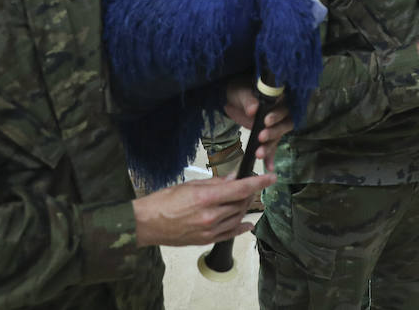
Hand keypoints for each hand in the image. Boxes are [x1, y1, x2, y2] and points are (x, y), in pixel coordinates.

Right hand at [133, 173, 273, 246]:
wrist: (147, 223)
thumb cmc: (164, 201)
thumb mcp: (191, 185)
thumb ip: (215, 183)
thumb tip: (234, 178)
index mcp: (206, 198)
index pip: (241, 189)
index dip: (259, 182)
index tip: (271, 177)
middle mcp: (211, 216)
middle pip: (241, 203)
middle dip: (249, 192)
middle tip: (250, 184)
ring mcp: (209, 231)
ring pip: (237, 217)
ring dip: (244, 207)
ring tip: (243, 198)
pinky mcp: (206, 240)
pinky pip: (230, 234)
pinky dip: (241, 227)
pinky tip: (248, 223)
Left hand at [224, 80, 292, 163]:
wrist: (234, 99)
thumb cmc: (240, 90)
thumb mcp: (241, 91)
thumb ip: (248, 100)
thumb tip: (253, 110)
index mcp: (277, 96)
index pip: (283, 105)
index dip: (277, 114)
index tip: (266, 121)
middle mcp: (280, 110)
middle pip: (284, 123)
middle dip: (273, 132)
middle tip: (261, 137)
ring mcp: (276, 124)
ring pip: (278, 136)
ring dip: (270, 146)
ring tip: (259, 153)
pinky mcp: (269, 135)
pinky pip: (272, 146)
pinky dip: (270, 157)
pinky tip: (269, 166)